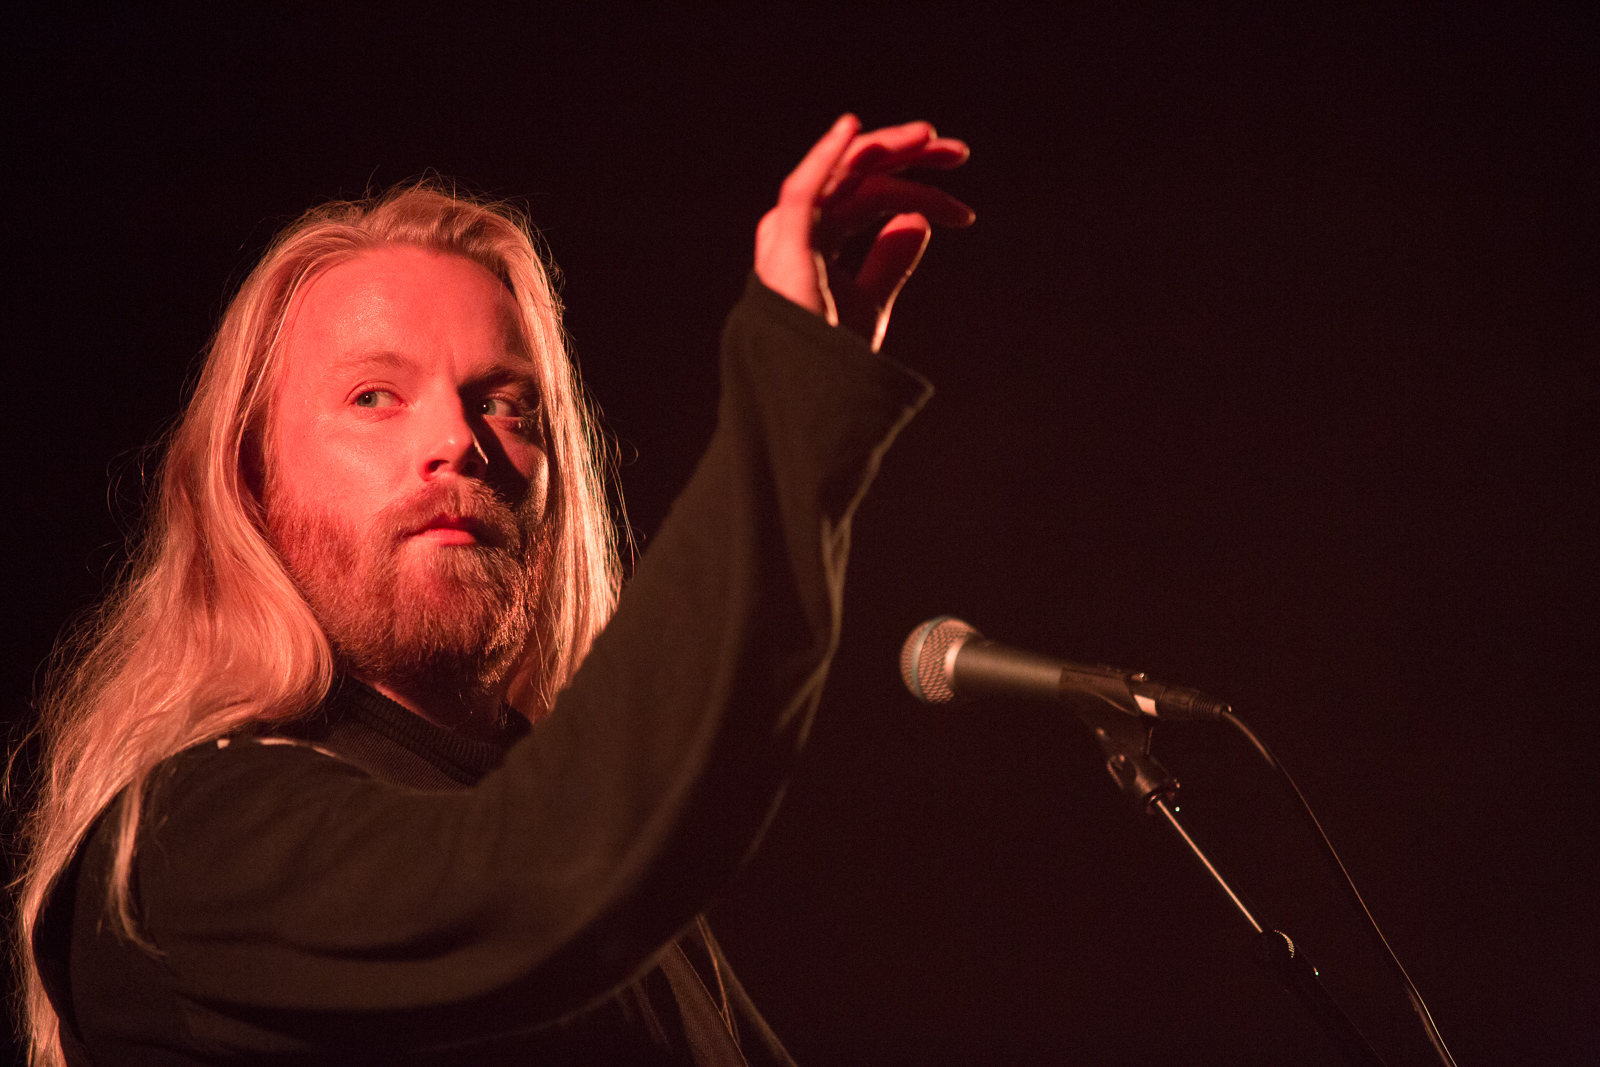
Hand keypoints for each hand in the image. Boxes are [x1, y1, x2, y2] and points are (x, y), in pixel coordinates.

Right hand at [755, 114, 973, 350]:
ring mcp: (788, 237)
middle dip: (908, 158)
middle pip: (857, 177)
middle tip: (959, 153)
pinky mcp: (785, 246)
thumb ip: (889, 260)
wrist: (811, 397)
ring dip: (883, 148)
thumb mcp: (871, 302)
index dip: (917, 192)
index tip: (965, 214)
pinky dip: (826, 155)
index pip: (868, 197)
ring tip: (929, 137)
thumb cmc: (831, 360)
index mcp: (817, 242)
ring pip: (841, 175)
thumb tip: (916, 219)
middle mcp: (799, 232)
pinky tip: (853, 128)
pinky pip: (804, 190)